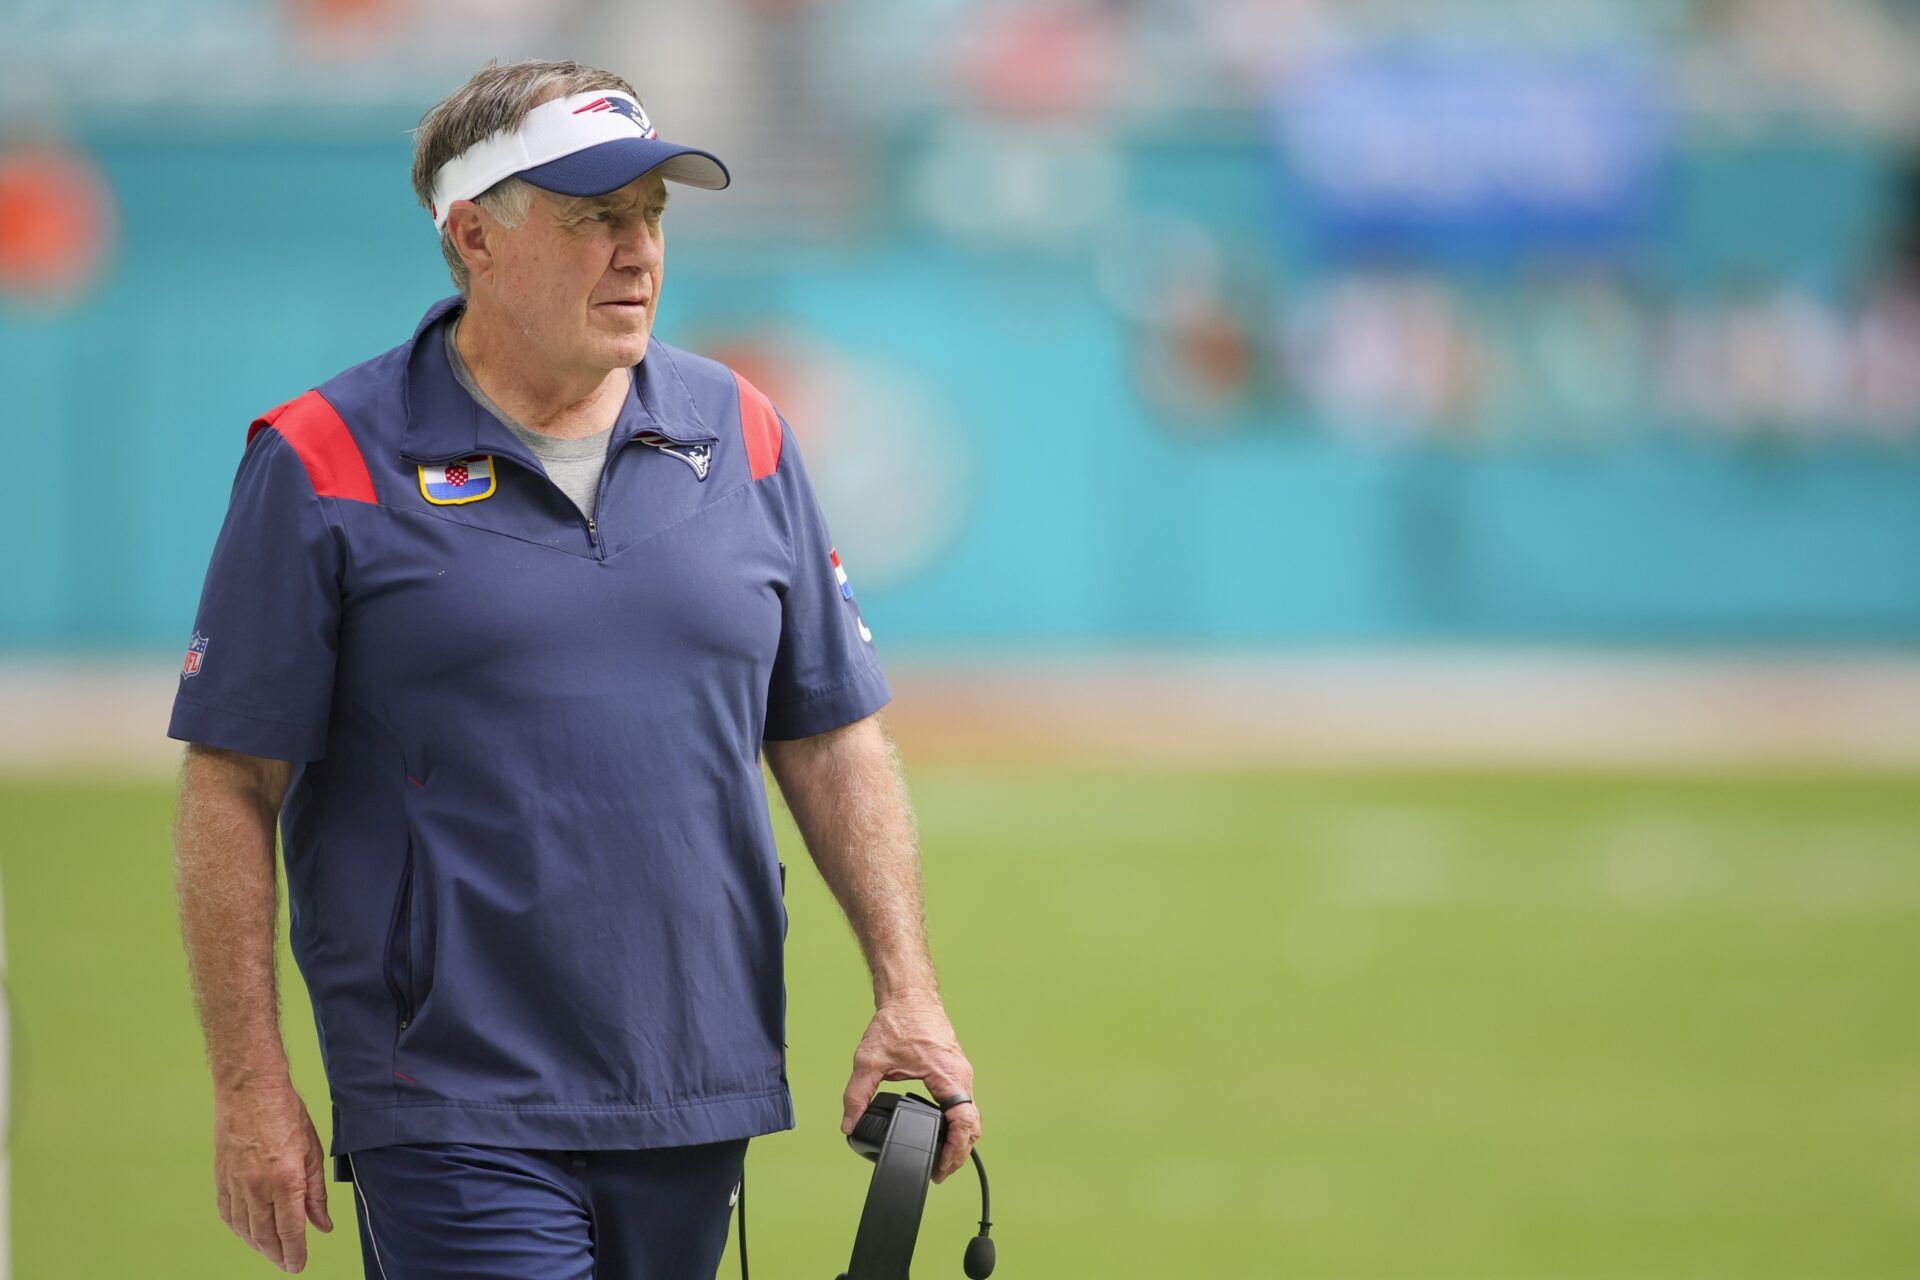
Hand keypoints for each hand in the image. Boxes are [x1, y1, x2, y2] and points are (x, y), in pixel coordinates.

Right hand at [213, 1079, 333, 1271]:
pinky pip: (228, 1214)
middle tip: (287, 1265)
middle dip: (277, 1255)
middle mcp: (257, 1187)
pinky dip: (238, 1229)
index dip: (295, 1253)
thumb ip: (316, 1193)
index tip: (298, 1266)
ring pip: (244, 1229)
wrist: (250, 1091)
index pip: (290, 1230)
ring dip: (258, 1245)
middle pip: (265, 1236)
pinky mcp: (221, 1179)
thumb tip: (321, 1225)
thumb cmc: (286, 1115)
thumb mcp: (313, 1152)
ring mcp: (236, 1184)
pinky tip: (247, 1232)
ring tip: (271, 1252)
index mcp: (285, 1180)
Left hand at [840, 993, 981, 1183]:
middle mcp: (960, 1076)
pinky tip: (943, 1135)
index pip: (964, 1122)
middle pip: (971, 1126)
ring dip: (959, 1140)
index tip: (941, 1167)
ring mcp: (960, 1074)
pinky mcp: (955, 1072)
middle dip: (958, 1154)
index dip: (956, 1150)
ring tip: (941, 1161)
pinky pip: (964, 1105)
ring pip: (970, 1116)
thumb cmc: (897, 1022)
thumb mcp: (869, 1060)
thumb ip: (857, 1095)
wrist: (909, 996)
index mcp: (947, 1075)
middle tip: (937, 1174)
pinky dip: (956, 1125)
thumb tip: (848, 1125)